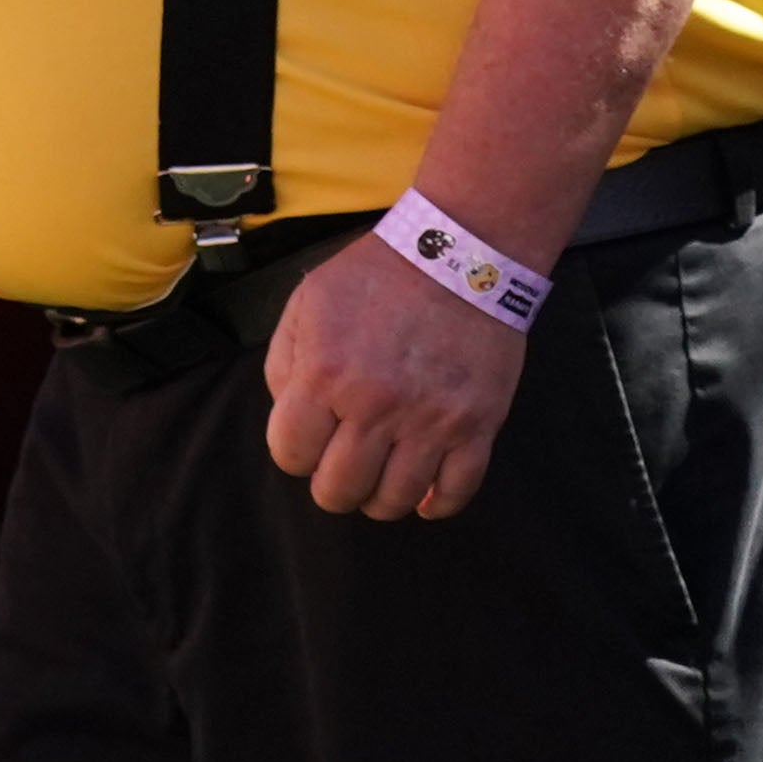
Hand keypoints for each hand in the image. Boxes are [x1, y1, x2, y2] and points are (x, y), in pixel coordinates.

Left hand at [263, 237, 527, 518]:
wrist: (457, 256)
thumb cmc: (373, 277)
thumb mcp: (305, 305)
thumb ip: (284, 365)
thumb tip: (288, 418)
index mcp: (324, 373)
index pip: (291, 453)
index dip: (292, 453)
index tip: (305, 442)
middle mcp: (375, 406)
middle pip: (339, 489)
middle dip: (330, 486)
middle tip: (339, 469)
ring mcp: (430, 421)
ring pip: (395, 500)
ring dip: (379, 499)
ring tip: (378, 479)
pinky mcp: (478, 427)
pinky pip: (457, 492)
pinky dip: (437, 505)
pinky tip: (424, 495)